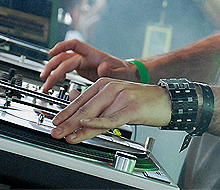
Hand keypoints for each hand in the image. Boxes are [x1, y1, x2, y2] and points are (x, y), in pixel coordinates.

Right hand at [40, 39, 138, 91]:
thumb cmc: (125, 72)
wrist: (128, 75)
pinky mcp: (82, 70)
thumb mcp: (121, 73)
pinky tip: (55, 82)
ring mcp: (83, 63)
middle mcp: (86, 57)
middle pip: (63, 57)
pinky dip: (59, 75)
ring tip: (46, 84)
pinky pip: (66, 69)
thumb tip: (102, 67)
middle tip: (45, 79)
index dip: (62, 47)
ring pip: (62, 63)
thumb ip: (111, 71)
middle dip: (52, 67)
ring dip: (52, 72)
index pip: (74, 45)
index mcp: (93, 55)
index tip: (51, 53)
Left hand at [50, 78, 171, 143]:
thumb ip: (97, 100)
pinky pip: (111, 118)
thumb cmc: (141, 100)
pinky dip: (97, 122)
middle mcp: (110, 88)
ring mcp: (120, 97)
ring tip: (66, 135)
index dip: (66, 112)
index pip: (80, 99)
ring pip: (94, 113)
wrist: (165, 100)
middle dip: (67, 121)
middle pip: (84, 107)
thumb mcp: (116, 97)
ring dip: (77, 127)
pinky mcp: (130, 108)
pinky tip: (86, 125)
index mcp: (104, 84)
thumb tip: (76, 103)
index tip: (54, 122)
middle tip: (54, 131)